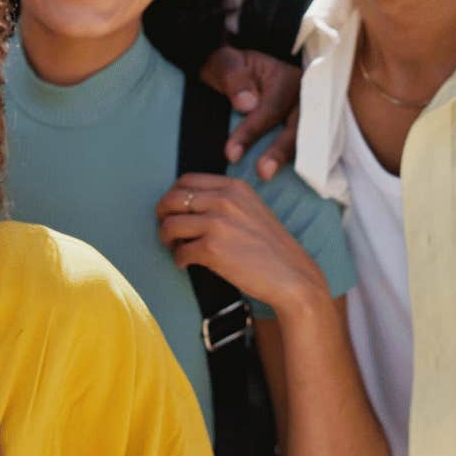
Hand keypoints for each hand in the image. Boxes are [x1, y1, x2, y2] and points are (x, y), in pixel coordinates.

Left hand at [156, 172, 324, 314]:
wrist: (293, 276)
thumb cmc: (270, 248)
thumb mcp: (251, 210)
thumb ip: (224, 201)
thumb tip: (187, 206)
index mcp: (234, 187)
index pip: (186, 180)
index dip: (172, 195)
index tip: (172, 210)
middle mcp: (224, 200)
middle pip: (172, 199)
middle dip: (162, 215)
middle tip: (166, 230)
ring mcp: (217, 223)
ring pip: (170, 225)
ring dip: (167, 239)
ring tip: (176, 248)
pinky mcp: (212, 249)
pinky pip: (180, 251)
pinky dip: (179, 259)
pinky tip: (187, 264)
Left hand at [198, 46, 301, 179]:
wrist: (238, 74)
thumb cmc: (231, 69)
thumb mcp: (224, 64)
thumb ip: (233, 78)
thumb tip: (247, 104)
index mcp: (286, 78)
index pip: (271, 109)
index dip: (252, 132)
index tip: (231, 154)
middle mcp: (305, 97)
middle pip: (299, 127)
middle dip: (281, 152)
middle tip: (263, 173)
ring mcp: (310, 116)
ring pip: (308, 141)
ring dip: (291, 161)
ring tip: (272, 178)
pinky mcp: (309, 131)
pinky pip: (308, 149)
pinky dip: (299, 164)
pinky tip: (285, 179)